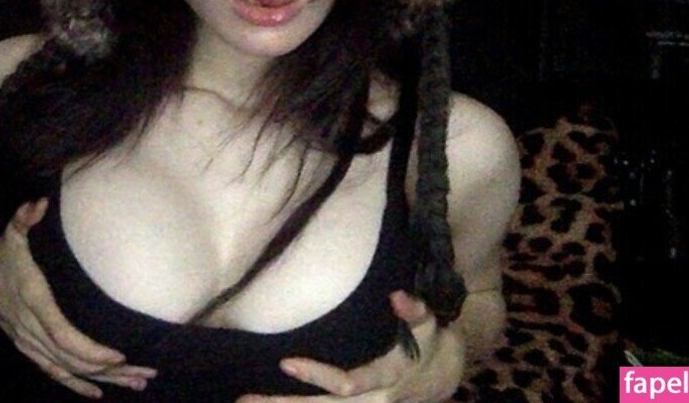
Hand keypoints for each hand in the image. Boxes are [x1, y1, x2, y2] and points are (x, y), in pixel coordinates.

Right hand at [0, 199, 156, 397]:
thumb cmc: (6, 250)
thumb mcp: (13, 231)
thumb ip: (25, 217)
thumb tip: (39, 203)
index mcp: (34, 301)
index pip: (63, 334)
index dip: (89, 350)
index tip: (119, 354)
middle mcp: (30, 328)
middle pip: (71, 359)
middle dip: (109, 369)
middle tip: (145, 373)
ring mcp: (29, 341)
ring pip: (66, 370)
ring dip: (102, 379)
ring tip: (135, 384)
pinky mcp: (28, 347)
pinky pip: (52, 372)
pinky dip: (75, 385)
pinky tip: (98, 393)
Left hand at [235, 292, 463, 402]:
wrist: (443, 374)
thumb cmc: (430, 342)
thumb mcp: (429, 324)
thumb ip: (414, 312)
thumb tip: (397, 296)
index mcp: (385, 379)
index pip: (347, 384)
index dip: (317, 376)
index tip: (286, 363)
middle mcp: (370, 402)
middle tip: (245, 399)